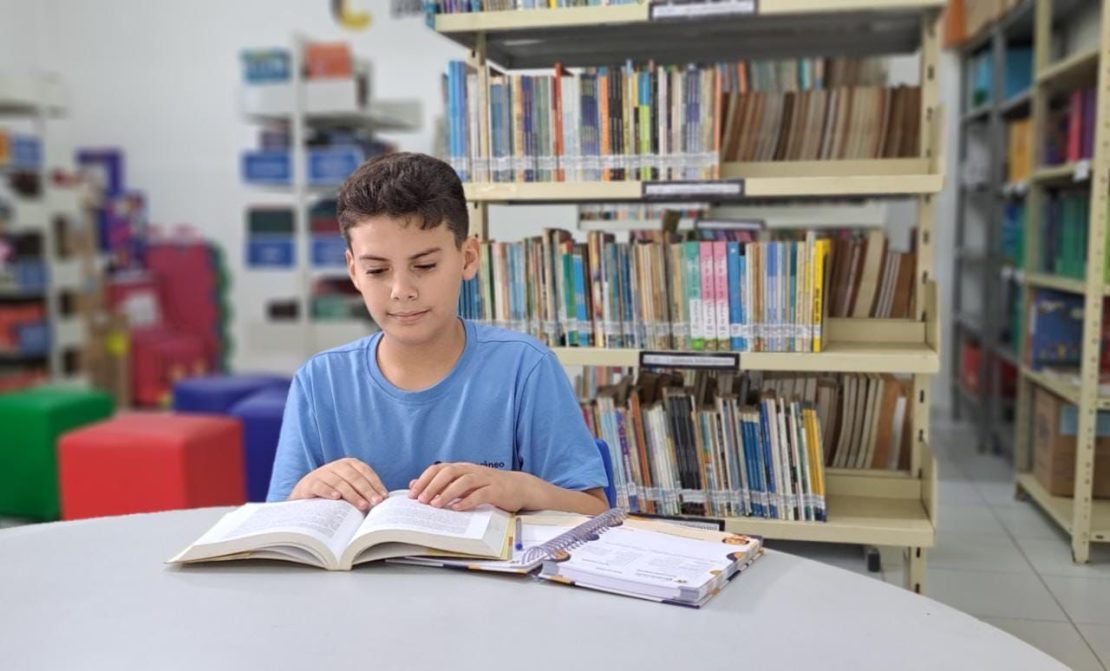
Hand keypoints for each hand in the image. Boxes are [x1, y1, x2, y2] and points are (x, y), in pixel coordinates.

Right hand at [289, 458, 387, 510]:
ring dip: (353, 494)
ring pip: (340, 482)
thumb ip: (362, 491)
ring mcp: (323, 473)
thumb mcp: (349, 487)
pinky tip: (337, 498)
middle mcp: (336, 466)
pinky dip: (329, 491)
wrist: (305, 492)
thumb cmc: (333, 491)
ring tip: (363, 505)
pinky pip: (321, 486)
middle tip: (376, 502)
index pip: (365, 471)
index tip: (384, 497)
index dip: (375, 484)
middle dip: (367, 490)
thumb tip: (381, 502)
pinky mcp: (310, 483)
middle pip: (354, 477)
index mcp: (349, 464)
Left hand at [408, 463, 529, 511]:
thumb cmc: (487, 486)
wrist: (518, 487)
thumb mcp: (463, 483)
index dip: (424, 479)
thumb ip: (442, 483)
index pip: (438, 468)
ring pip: (463, 481)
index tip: (412, 494)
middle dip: (433, 486)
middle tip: (421, 500)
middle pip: (449, 472)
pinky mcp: (496, 490)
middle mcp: (471, 470)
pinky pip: (480, 494)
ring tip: (436, 505)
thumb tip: (414, 484)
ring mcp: (484, 479)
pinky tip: (458, 509)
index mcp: (462, 468)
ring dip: (448, 493)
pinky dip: (468, 501)